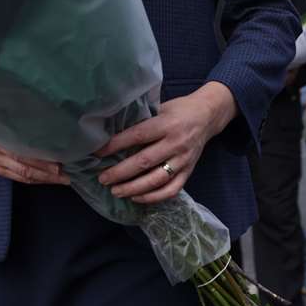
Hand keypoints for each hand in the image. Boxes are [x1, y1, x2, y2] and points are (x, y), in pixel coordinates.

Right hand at [0, 109, 66, 186]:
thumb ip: (12, 114)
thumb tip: (40, 111)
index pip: (22, 153)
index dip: (41, 160)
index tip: (60, 159)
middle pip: (25, 168)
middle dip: (48, 173)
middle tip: (68, 173)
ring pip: (23, 175)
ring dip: (44, 179)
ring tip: (62, 178)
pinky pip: (17, 177)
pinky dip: (33, 179)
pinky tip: (46, 179)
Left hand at [95, 83, 235, 203]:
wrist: (208, 116)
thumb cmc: (179, 109)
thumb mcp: (160, 107)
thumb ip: (141, 119)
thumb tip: (111, 130)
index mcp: (166, 124)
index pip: (137, 136)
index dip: (116, 145)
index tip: (97, 153)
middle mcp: (176, 143)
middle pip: (144, 162)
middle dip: (120, 172)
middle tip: (103, 178)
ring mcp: (183, 160)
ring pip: (157, 180)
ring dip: (134, 188)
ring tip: (116, 191)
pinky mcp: (189, 172)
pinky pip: (172, 189)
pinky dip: (153, 197)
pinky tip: (137, 197)